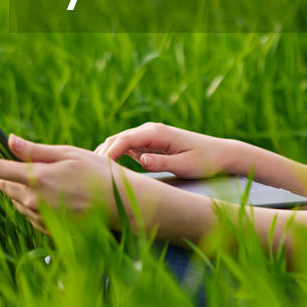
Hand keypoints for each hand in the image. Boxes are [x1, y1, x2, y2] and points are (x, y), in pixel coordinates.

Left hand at [0, 134, 142, 234]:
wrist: (121, 205)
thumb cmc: (98, 173)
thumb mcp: (68, 154)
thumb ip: (35, 151)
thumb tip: (9, 141)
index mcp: (38, 178)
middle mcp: (35, 200)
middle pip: (4, 186)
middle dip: (4, 174)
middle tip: (18, 164)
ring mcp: (41, 217)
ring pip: (16, 201)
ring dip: (19, 189)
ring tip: (46, 180)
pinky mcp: (49, 230)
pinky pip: (30, 214)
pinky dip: (32, 203)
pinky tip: (53, 196)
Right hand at [94, 122, 232, 179]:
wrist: (219, 154)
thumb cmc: (205, 160)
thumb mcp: (185, 164)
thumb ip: (161, 162)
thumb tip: (139, 160)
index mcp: (157, 132)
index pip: (124, 139)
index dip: (108, 153)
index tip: (98, 169)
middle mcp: (150, 130)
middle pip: (117, 139)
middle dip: (101, 154)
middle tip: (86, 174)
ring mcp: (148, 136)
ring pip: (118, 143)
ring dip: (105, 156)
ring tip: (92, 175)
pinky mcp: (149, 145)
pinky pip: (126, 149)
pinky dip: (114, 158)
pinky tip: (106, 172)